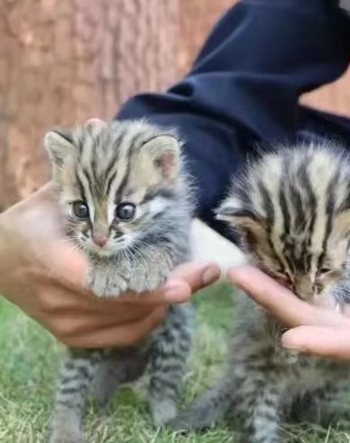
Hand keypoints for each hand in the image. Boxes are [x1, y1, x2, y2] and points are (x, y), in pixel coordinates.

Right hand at [0, 184, 220, 347]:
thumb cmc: (30, 224)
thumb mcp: (49, 194)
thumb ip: (78, 169)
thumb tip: (97, 125)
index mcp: (49, 261)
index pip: (102, 283)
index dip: (146, 288)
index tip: (186, 284)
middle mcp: (56, 299)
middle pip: (125, 304)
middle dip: (171, 289)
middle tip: (206, 273)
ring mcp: (64, 322)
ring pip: (129, 321)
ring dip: (163, 301)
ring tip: (188, 278)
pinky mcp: (73, 336)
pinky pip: (123, 335)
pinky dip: (147, 318)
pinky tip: (161, 298)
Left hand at [227, 265, 349, 364]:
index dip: (326, 344)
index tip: (288, 339)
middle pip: (319, 328)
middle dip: (279, 304)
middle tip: (240, 275)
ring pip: (313, 316)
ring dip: (278, 295)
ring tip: (244, 270)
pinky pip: (320, 306)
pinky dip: (297, 289)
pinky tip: (275, 272)